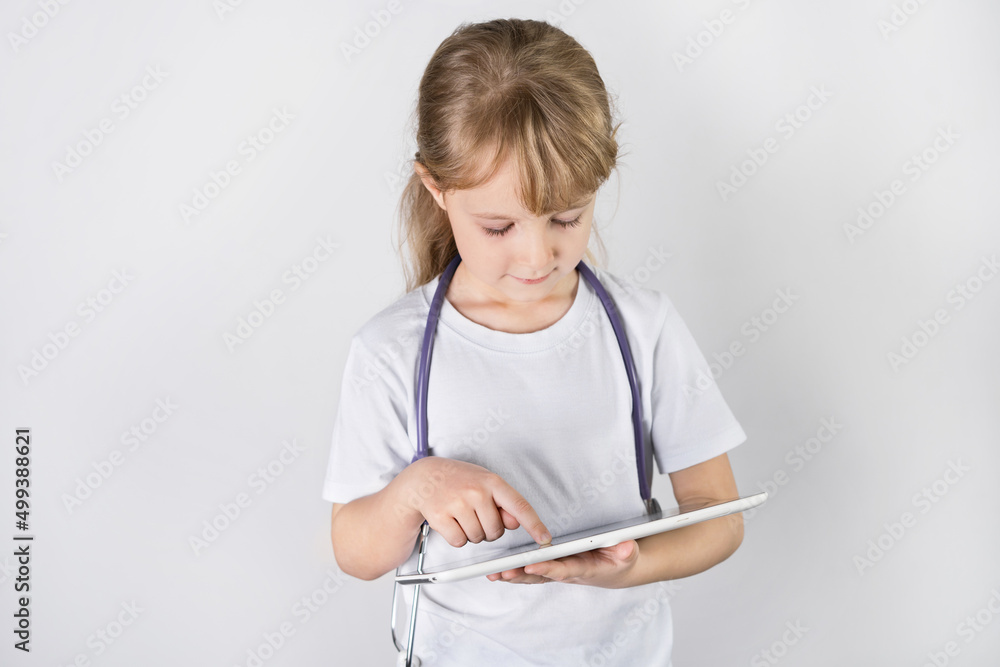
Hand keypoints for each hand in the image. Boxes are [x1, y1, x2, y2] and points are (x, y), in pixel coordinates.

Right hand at [399, 456, 551, 547]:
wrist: (424, 477)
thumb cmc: (459, 480)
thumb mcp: (485, 484)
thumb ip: (503, 503)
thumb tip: (515, 522)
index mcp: (492, 482)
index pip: (519, 506)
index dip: (534, 525)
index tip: (544, 539)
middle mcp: (476, 492)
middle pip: (496, 531)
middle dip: (489, 530)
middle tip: (476, 515)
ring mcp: (457, 503)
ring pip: (477, 538)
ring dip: (471, 534)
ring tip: (462, 515)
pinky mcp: (439, 516)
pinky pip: (459, 542)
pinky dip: (456, 538)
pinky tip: (451, 521)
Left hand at [486, 540, 639, 587]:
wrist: (618, 569)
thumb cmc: (621, 560)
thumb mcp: (628, 553)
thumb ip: (625, 550)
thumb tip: (625, 546)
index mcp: (585, 568)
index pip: (564, 569)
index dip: (547, 569)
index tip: (531, 566)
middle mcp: (569, 572)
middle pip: (542, 575)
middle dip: (522, 575)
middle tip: (502, 573)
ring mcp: (561, 570)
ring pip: (535, 576)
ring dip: (515, 576)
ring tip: (495, 574)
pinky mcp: (556, 567)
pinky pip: (534, 571)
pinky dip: (518, 572)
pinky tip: (500, 573)